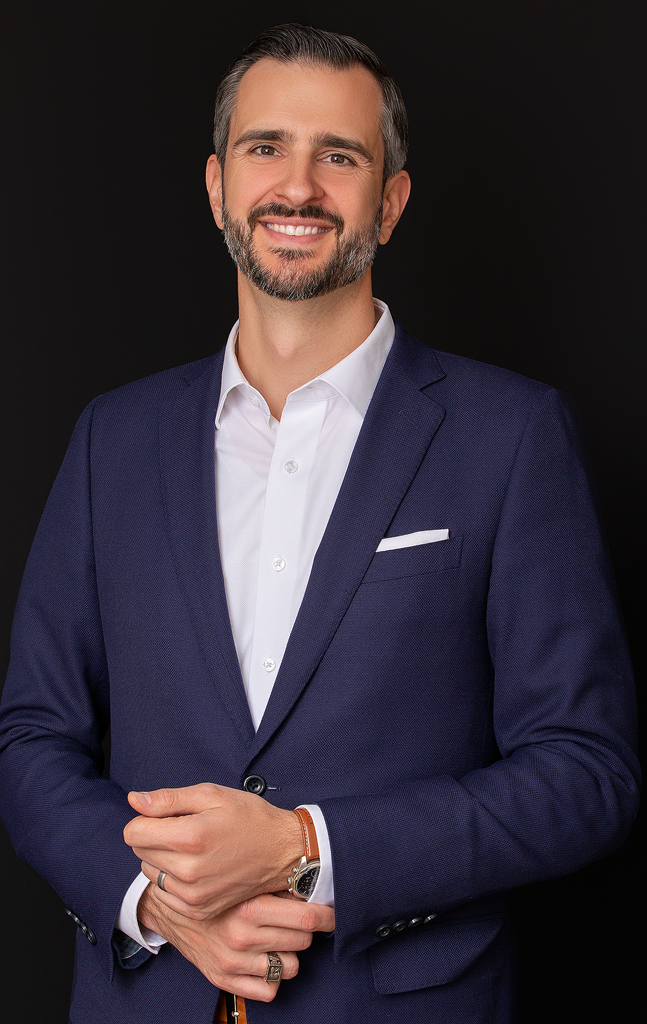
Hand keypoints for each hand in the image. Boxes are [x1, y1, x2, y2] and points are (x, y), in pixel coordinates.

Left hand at [123, 783, 302, 919]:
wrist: (282, 852)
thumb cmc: (249, 818)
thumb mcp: (211, 795)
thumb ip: (167, 799)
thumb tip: (133, 800)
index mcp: (189, 837)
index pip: (132, 832)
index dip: (146, 819)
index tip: (168, 817)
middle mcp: (188, 871)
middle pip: (139, 852)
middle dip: (155, 837)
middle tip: (188, 831)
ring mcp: (192, 895)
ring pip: (150, 872)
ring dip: (162, 859)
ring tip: (194, 850)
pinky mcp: (198, 910)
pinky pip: (164, 893)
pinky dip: (173, 879)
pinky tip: (197, 868)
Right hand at [138, 885, 334, 1000]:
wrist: (171, 907)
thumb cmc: (215, 886)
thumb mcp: (243, 875)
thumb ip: (274, 880)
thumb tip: (313, 881)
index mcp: (249, 905)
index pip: (307, 918)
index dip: (326, 915)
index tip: (331, 913)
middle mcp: (241, 936)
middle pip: (302, 941)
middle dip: (305, 930)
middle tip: (297, 920)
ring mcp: (233, 961)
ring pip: (290, 967)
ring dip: (289, 953)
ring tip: (277, 938)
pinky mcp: (225, 980)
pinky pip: (269, 990)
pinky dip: (272, 977)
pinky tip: (265, 958)